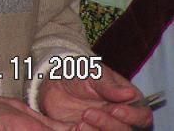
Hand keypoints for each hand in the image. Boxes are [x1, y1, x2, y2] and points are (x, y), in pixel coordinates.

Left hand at [38, 63, 152, 129]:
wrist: (54, 80)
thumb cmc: (79, 72)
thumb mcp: (92, 73)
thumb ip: (109, 85)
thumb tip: (129, 92)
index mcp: (127, 102)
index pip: (142, 116)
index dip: (132, 116)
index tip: (115, 109)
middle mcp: (119, 118)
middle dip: (108, 124)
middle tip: (88, 112)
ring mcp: (103, 127)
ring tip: (80, 121)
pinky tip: (74, 127)